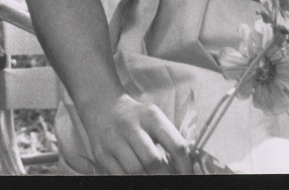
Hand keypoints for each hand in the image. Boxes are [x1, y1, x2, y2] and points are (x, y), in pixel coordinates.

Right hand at [78, 94, 192, 174]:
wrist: (102, 106)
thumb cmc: (136, 117)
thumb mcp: (154, 120)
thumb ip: (169, 140)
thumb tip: (183, 169)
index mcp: (151, 117)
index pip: (176, 146)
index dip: (185, 167)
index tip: (187, 177)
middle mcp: (131, 126)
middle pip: (153, 161)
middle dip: (165, 177)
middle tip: (170, 183)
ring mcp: (114, 140)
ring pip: (135, 171)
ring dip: (148, 180)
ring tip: (155, 181)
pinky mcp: (101, 153)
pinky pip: (119, 175)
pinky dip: (132, 181)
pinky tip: (139, 179)